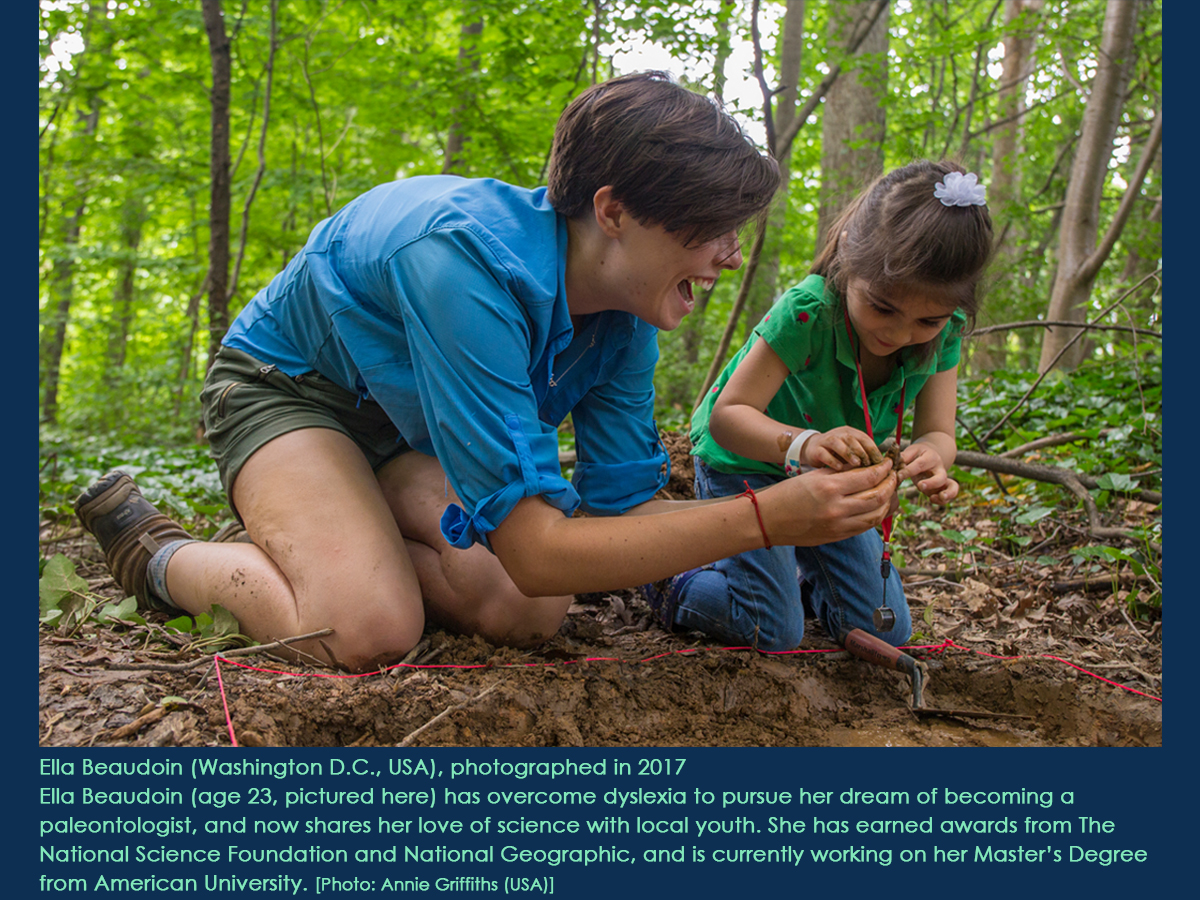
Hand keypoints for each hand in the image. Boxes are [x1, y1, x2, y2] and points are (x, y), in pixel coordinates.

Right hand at [763, 458, 896, 545]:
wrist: (768, 520)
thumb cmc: (787, 494)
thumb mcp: (813, 476)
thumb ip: (841, 473)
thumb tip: (867, 469)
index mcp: (829, 487)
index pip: (869, 477)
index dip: (883, 469)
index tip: (888, 464)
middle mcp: (836, 507)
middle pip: (877, 495)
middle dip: (890, 484)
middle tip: (893, 476)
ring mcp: (838, 525)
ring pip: (876, 514)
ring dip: (887, 502)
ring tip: (888, 492)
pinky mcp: (837, 536)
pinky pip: (865, 526)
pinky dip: (875, 515)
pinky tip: (876, 507)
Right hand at [802, 426, 883, 470]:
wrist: (813, 448)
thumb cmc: (837, 452)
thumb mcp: (851, 451)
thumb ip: (863, 455)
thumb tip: (881, 467)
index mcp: (850, 432)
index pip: (864, 438)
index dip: (873, 449)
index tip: (880, 463)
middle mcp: (838, 434)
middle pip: (851, 439)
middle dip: (862, 451)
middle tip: (869, 464)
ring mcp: (826, 441)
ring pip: (837, 443)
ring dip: (848, 453)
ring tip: (856, 464)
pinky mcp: (816, 450)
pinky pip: (824, 453)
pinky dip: (832, 461)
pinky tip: (839, 468)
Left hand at [899, 442, 958, 504]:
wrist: (931, 453)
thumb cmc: (917, 454)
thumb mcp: (911, 451)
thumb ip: (902, 457)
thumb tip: (891, 463)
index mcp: (930, 457)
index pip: (920, 464)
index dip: (908, 471)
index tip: (898, 476)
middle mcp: (940, 469)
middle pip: (941, 477)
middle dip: (931, 483)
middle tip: (920, 486)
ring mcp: (943, 479)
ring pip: (952, 487)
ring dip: (946, 494)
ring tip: (933, 498)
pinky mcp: (943, 488)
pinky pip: (948, 496)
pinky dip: (942, 501)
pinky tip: (932, 500)